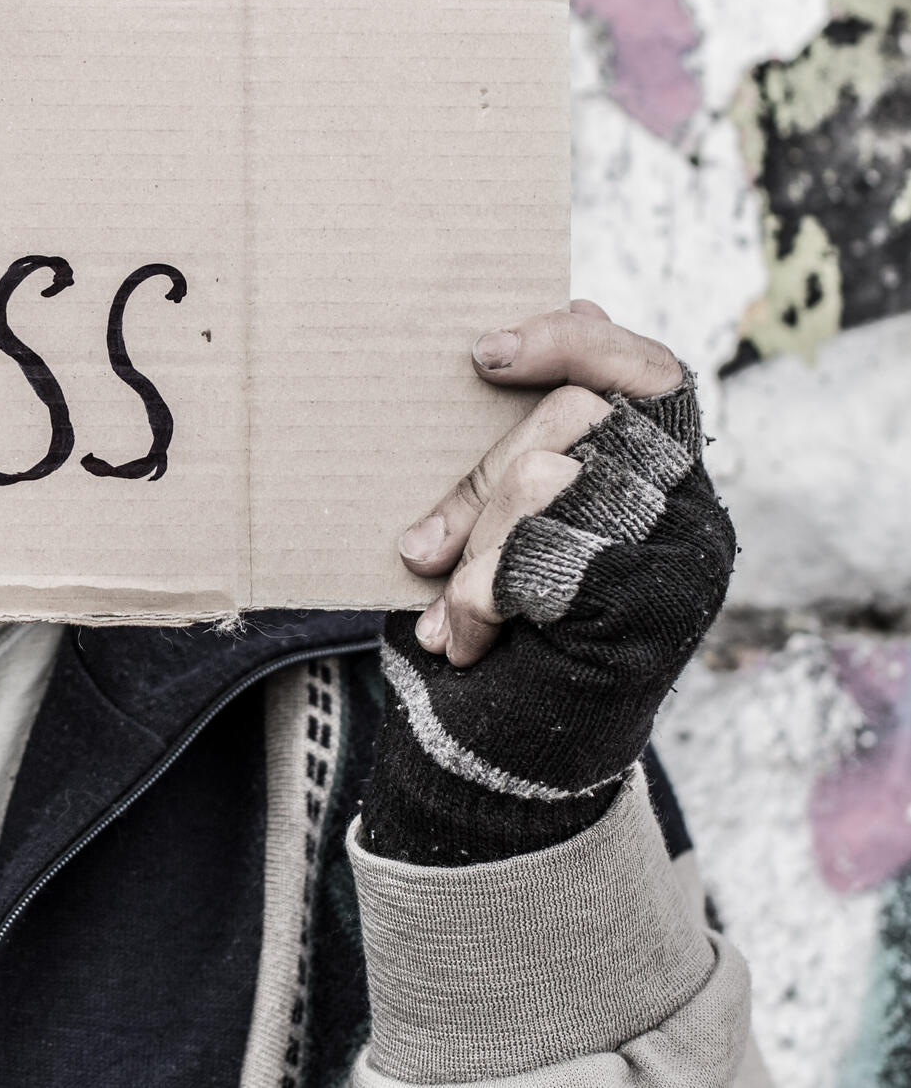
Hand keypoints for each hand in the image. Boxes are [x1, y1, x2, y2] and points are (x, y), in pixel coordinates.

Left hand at [357, 299, 734, 864]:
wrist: (491, 769)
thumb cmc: (487, 640)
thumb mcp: (491, 531)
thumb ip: (513, 453)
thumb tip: (497, 349)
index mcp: (661, 482)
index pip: (647, 371)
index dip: (572, 341)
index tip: (481, 355)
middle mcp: (689, 514)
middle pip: (576, 417)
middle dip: (477, 481)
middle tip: (421, 549)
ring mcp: (682, 560)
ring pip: (548, 480)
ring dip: (473, 552)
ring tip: (449, 613)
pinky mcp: (653, 612)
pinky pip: (539, 555)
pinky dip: (481, 597)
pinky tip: (470, 642)